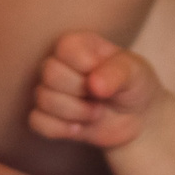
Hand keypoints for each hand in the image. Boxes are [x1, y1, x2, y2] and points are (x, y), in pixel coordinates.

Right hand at [29, 30, 160, 148]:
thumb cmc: (134, 86)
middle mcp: (60, 64)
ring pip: (42, 99)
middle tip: (102, 97)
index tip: (105, 75)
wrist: (136, 119)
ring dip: (75, 113)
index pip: (65, 48)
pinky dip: (60, 129)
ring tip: (96, 113)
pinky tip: (79, 129)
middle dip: (80, 92)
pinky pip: (37, 122)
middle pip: (49, 73)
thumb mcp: (135, 73)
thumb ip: (117, 72)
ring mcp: (51, 90)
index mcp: (79, 45)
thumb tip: (94, 84)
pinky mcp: (47, 116)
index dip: (85, 66)